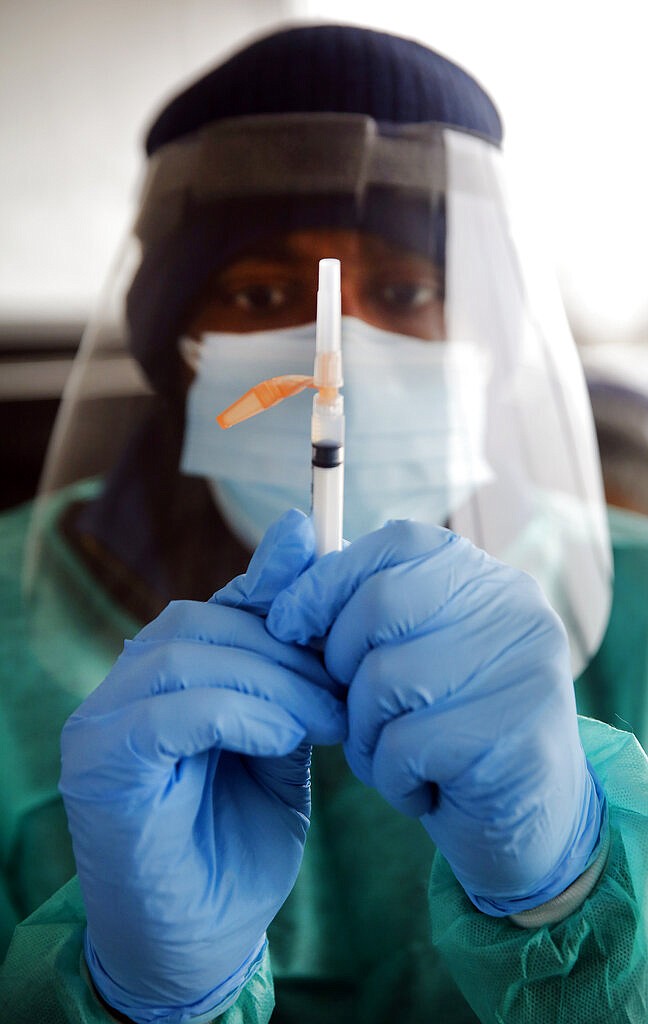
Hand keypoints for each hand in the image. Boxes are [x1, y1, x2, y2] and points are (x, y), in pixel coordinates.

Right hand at [59, 510, 344, 1022]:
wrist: (200, 944)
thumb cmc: (239, 843)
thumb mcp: (277, 745)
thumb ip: (285, 681)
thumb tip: (313, 591)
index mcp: (161, 678)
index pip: (212, 606)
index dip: (268, 585)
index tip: (322, 565)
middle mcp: (121, 689)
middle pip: (199, 620)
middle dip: (283, 646)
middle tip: (341, 688)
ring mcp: (102, 724)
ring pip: (187, 655)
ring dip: (271, 681)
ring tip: (324, 719)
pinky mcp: (102, 766)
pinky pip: (174, 711)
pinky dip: (241, 714)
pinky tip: (285, 739)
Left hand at [267, 520, 602, 914]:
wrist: (522, 825)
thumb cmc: (440, 728)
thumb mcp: (399, 654)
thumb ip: (352, 600)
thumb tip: (289, 535)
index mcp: (486, 578)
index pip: (396, 544)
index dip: (327, 580)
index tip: (286, 623)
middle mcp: (514, 609)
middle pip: (379, 605)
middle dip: (340, 663)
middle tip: (354, 707)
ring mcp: (525, 669)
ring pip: (383, 680)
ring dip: (366, 733)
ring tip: (397, 755)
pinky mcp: (516, 736)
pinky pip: (404, 746)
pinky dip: (392, 777)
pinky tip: (426, 789)